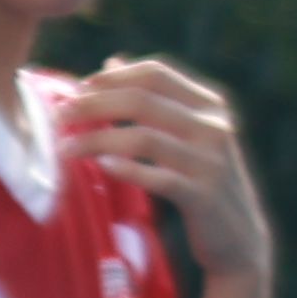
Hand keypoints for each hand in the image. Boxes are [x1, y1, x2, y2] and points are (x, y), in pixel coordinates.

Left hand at [58, 57, 274, 283]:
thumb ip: (153, 99)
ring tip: (63, 148)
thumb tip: (111, 60)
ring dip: (96, 140)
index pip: (156, 74)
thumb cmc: (198, 178)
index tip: (77, 87)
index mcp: (211, 104)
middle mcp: (215, 126)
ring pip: (143, 138)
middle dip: (94, 104)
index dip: (112, 77)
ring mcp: (211, 160)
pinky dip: (125, 169)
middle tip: (58, 114)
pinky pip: (157, 177)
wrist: (238, 236)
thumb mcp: (185, 133)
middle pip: (143, 101)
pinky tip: (99, 166)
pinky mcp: (203, 195)